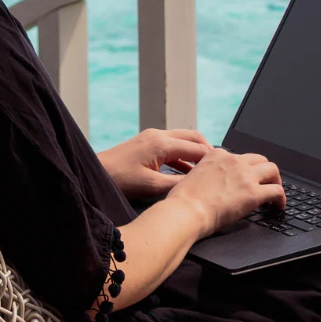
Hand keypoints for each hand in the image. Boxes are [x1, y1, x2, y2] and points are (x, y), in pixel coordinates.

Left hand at [97, 128, 212, 200]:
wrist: (95, 174)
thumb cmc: (119, 179)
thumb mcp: (151, 186)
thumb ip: (177, 183)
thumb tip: (198, 185)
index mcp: (162, 143)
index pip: (196, 147)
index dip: (212, 158)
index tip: (226, 168)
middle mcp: (159, 135)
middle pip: (193, 137)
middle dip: (208, 150)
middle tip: (221, 166)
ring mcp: (152, 138)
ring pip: (183, 140)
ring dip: (195, 153)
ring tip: (207, 170)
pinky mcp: (146, 144)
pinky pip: (172, 146)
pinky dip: (183, 156)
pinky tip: (187, 172)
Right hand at [164, 149, 284, 237]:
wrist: (186, 211)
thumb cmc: (183, 201)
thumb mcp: (192, 177)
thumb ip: (206, 175)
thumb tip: (212, 184)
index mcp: (217, 155)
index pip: (239, 157)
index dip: (245, 169)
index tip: (246, 178)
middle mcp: (233, 161)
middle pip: (259, 159)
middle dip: (264, 171)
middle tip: (265, 183)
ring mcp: (245, 175)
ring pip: (272, 170)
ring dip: (276, 181)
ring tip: (275, 193)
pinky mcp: (253, 193)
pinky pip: (277, 190)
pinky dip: (281, 198)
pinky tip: (278, 206)